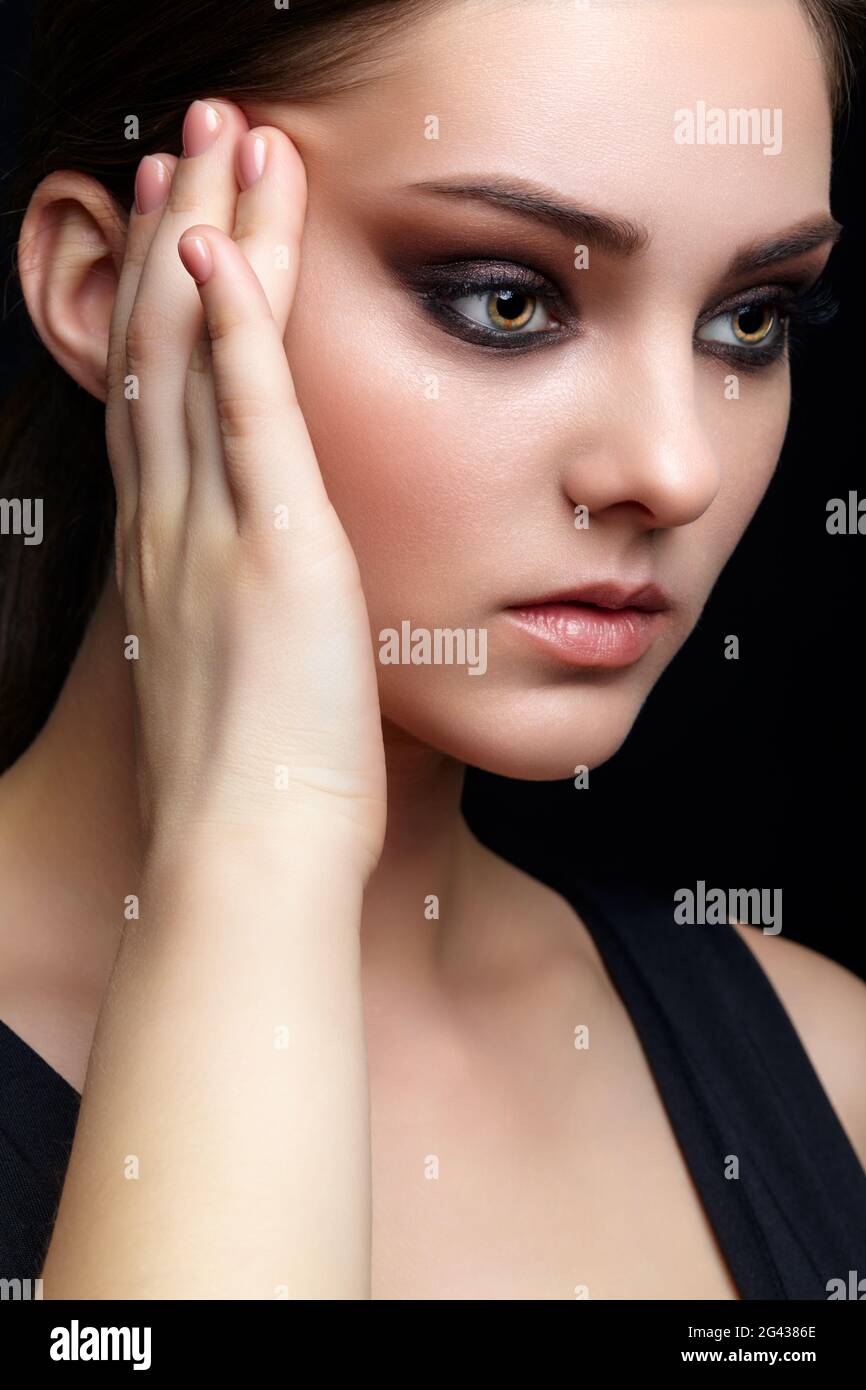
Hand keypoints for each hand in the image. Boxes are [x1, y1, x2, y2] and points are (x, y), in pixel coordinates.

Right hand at [105, 99, 386, 878]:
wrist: (252, 858)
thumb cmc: (260, 791)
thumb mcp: (239, 682)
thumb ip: (243, 618)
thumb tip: (268, 608)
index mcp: (171, 556)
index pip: (162, 399)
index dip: (164, 305)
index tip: (179, 233)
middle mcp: (174, 527)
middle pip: (166, 348)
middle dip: (178, 234)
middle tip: (193, 141)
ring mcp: (215, 532)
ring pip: (199, 356)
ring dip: (208, 241)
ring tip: (223, 144)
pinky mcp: (275, 551)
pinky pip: (248, 416)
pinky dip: (236, 328)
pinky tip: (227, 250)